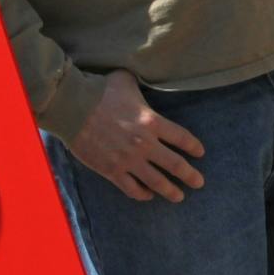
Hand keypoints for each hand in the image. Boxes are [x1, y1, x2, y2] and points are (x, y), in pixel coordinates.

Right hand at [69, 69, 206, 201]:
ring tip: (179, 197)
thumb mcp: (126, 80)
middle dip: (190, 175)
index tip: (200, 153)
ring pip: (156, 181)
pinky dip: (142, 194)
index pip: (182, 137)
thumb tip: (141, 77)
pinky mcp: (111, 170)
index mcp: (152, 121)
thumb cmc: (100, 91)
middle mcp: (144, 143)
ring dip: (170, 191)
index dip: (193, 146)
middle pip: (175, 164)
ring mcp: (128, 159)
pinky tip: (148, 195)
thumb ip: (139, 84)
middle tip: (199, 182)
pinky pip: (131, 188)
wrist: (73, 107)